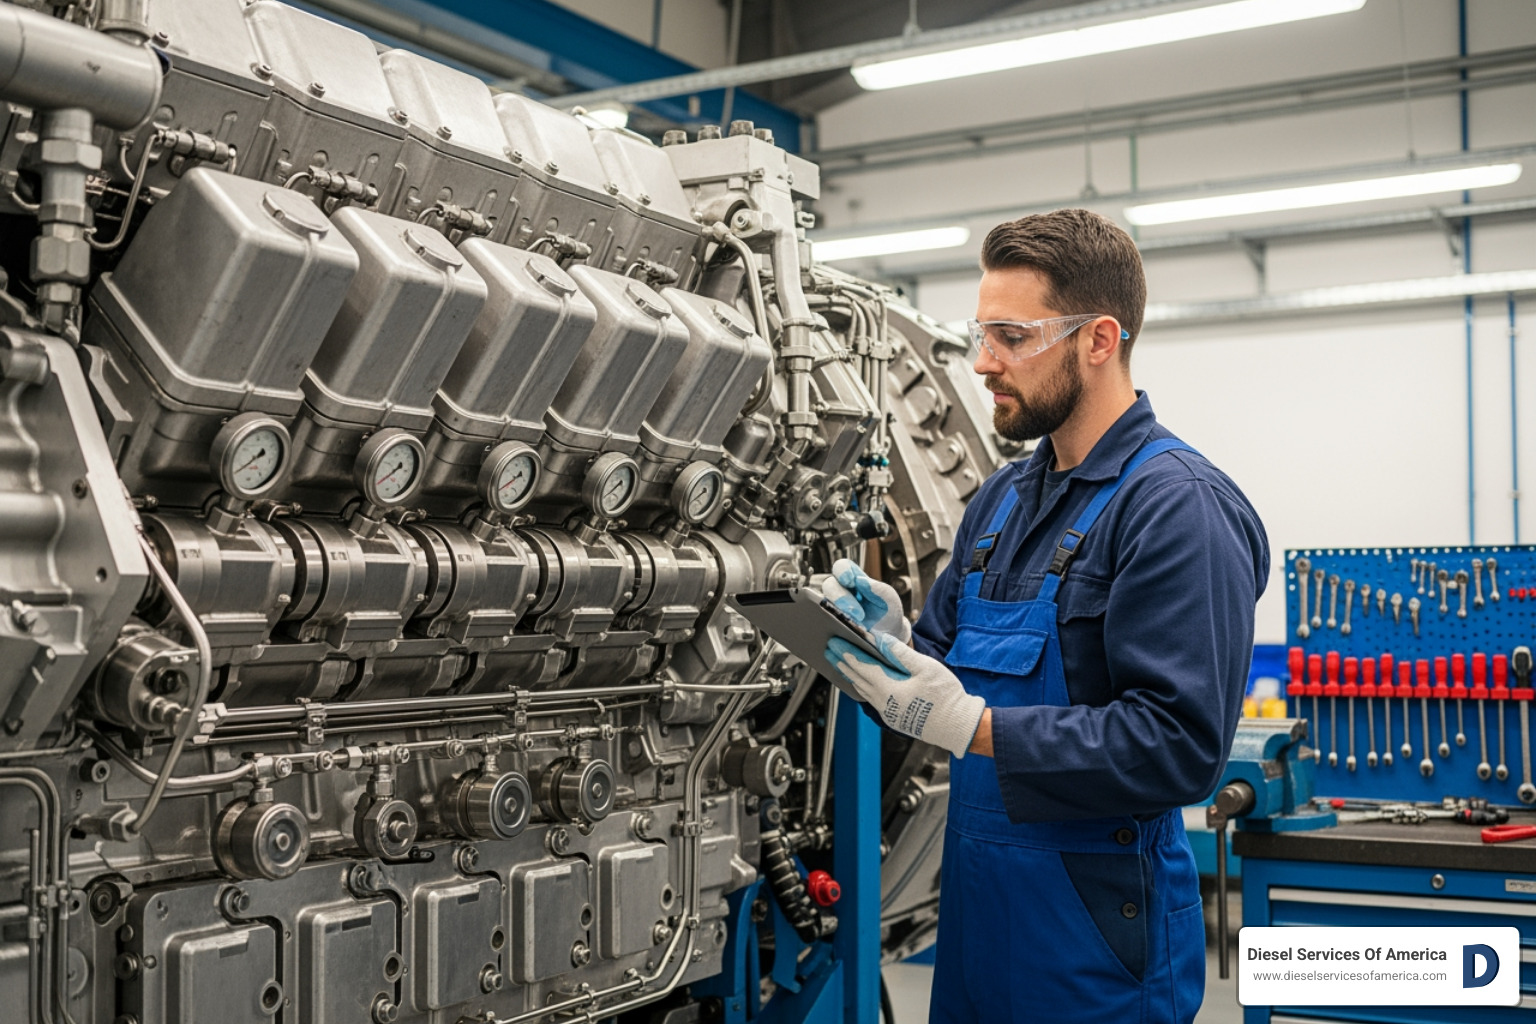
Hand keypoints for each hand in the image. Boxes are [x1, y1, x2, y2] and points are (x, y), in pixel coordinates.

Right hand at [820, 558, 911, 642]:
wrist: (887, 639)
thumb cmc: (887, 616)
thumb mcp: (890, 601)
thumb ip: (880, 589)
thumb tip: (860, 580)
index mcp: (854, 581)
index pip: (842, 567)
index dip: (842, 571)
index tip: (850, 581)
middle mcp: (840, 593)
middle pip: (829, 586)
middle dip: (841, 598)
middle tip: (859, 615)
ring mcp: (832, 609)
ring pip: (821, 604)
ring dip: (835, 614)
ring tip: (854, 627)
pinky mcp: (828, 625)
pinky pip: (820, 623)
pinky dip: (827, 627)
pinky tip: (840, 635)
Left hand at [826, 634, 983, 757]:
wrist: (959, 726)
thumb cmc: (946, 697)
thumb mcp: (926, 668)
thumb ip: (901, 654)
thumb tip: (881, 640)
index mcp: (889, 690)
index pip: (862, 667)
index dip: (847, 653)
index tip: (835, 643)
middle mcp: (884, 703)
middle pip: (858, 680)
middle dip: (843, 664)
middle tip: (830, 651)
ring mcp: (889, 713)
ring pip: (863, 691)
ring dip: (851, 677)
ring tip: (841, 666)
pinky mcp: (895, 718)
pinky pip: (872, 700)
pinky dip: (863, 688)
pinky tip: (862, 685)